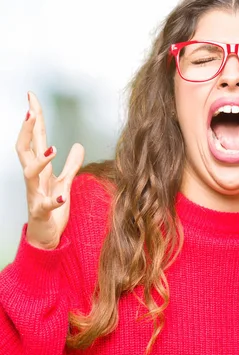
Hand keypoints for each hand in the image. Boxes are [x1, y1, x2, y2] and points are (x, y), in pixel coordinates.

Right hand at [16, 92, 84, 248]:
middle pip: (24, 150)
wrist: (46, 236)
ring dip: (40, 161)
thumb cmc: (52, 208)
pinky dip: (53, 201)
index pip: (35, 139)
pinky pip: (45, 205)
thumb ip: (71, 164)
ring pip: (30, 174)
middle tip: (31, 113)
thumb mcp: (65, 183)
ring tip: (52, 149)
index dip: (34, 119)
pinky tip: (61, 197)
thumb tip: (77, 144)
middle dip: (27, 131)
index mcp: (40, 170)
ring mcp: (36, 195)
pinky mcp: (42, 212)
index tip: (31, 96)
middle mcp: (34, 179)